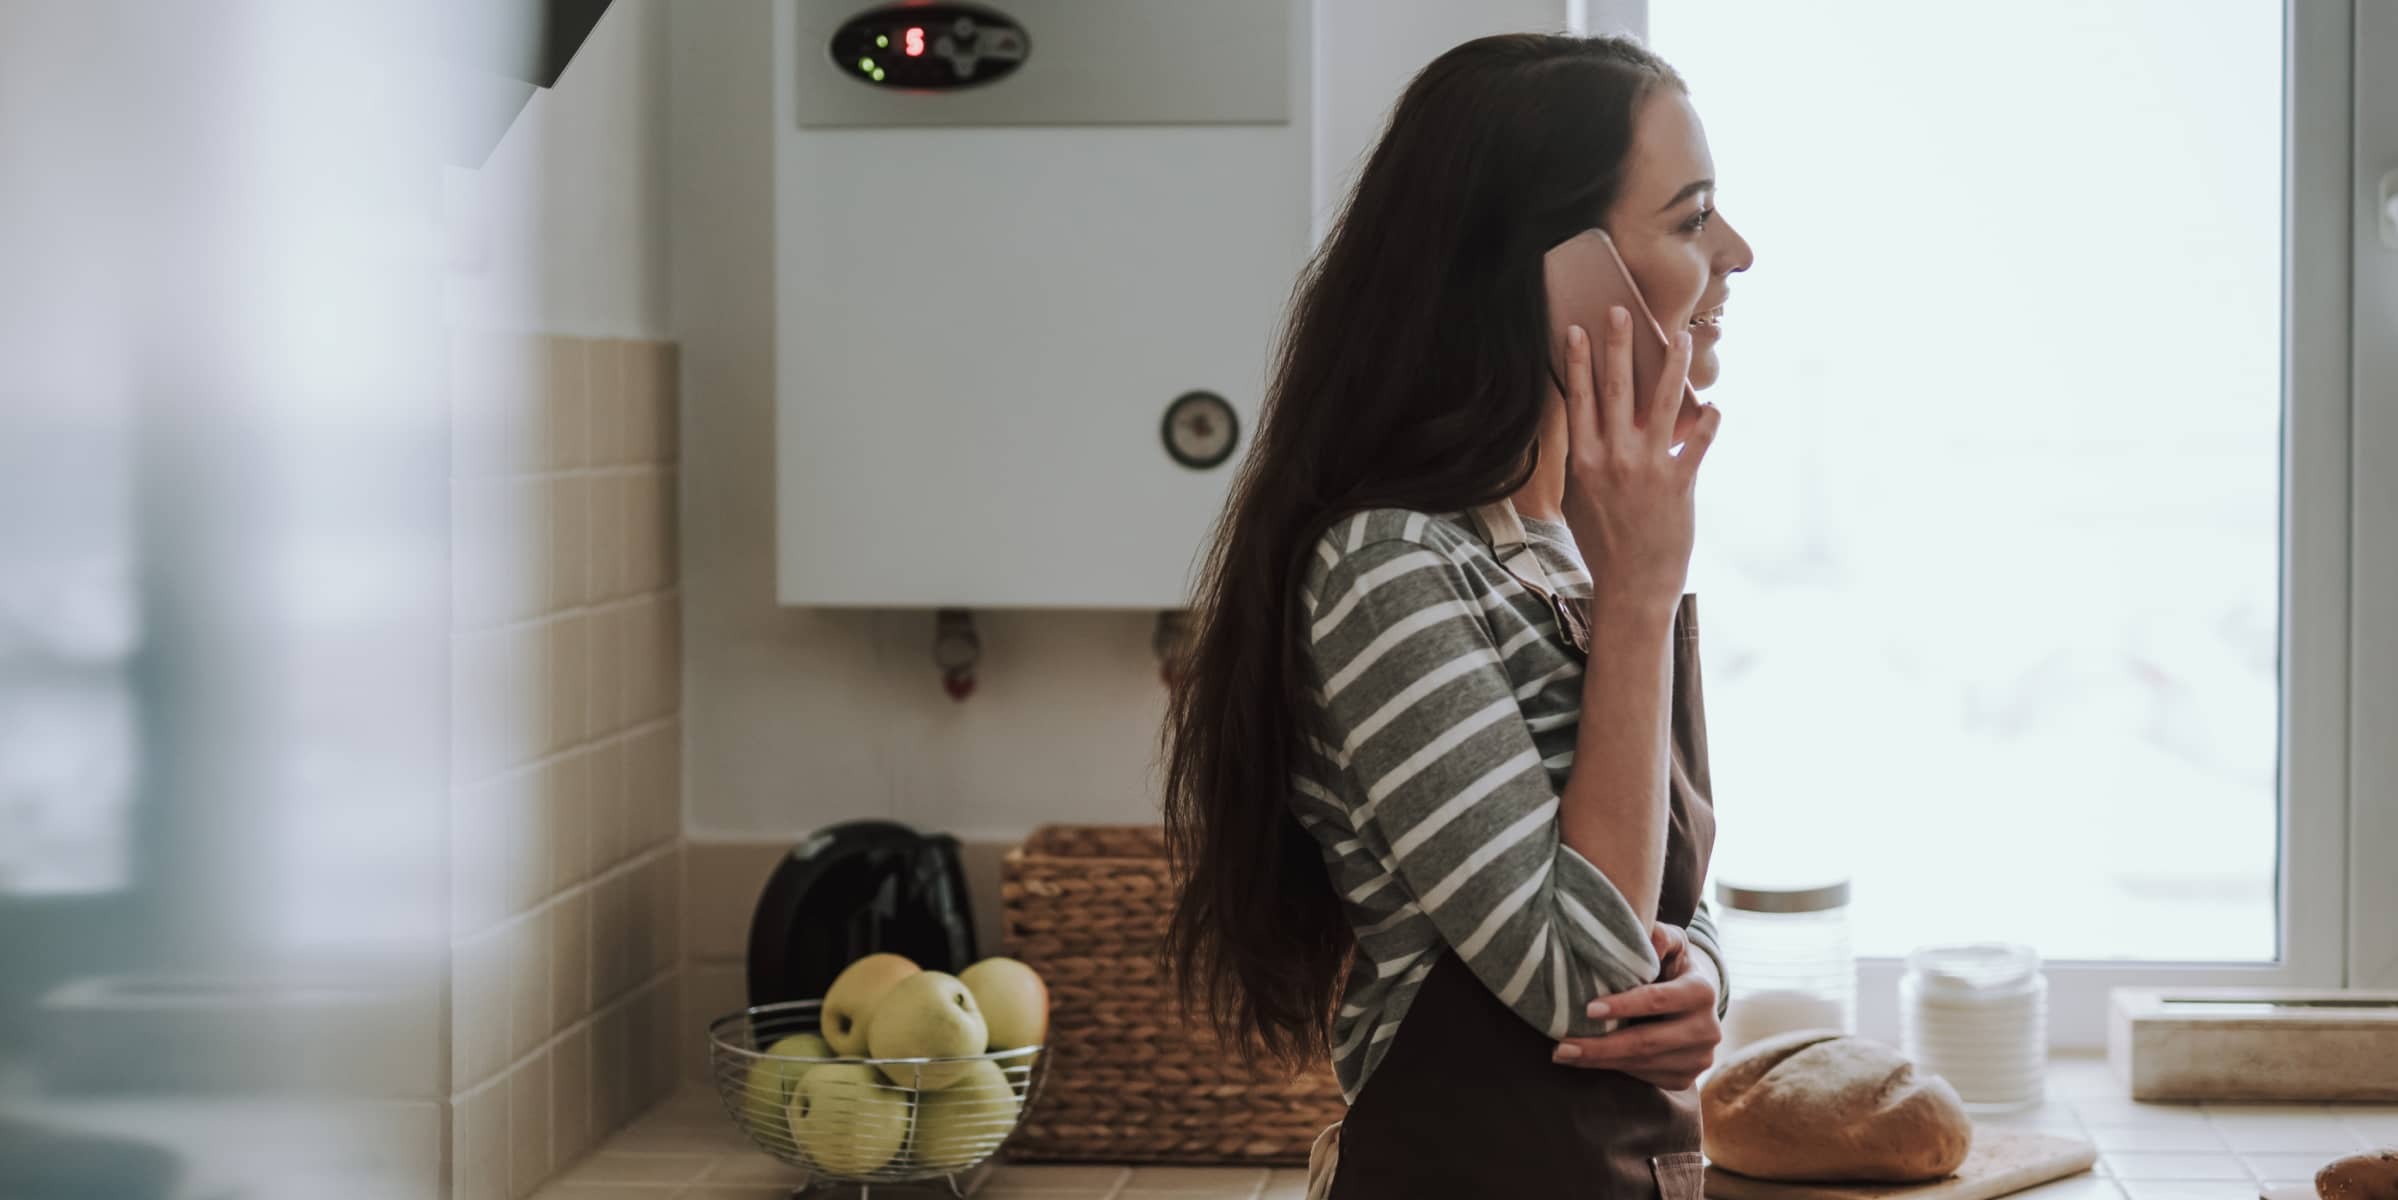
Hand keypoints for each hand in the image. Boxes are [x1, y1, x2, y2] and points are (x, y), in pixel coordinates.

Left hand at [1550, 923, 1722, 1089]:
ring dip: (1599, 1062)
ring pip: (1643, 1064)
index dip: (1624, 1005)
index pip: (1658, 1000)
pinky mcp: (1687, 1078)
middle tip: (1562, 1046)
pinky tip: (1586, 1062)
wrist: (1694, 1000)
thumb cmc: (1670, 964)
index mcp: (1703, 991)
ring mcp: (1699, 1058)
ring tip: (1563, 1054)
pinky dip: (1613, 1070)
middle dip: (1601, 1046)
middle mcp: (1708, 1029)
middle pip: (1647, 1042)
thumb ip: (1660, 936)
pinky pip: (1645, 1078)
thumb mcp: (1670, 943)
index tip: (1588, 1009)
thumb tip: (1651, 938)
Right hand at [1559, 311, 1721, 620]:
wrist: (1632, 586)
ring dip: (1671, 366)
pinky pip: (1698, 443)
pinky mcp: (1679, 483)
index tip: (1577, 329)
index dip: (1577, 361)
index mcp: (1584, 460)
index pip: (1578, 399)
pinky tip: (1715, 405)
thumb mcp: (1578, 499)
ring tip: (1681, 336)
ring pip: (1661, 404)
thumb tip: (1582, 428)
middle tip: (1621, 311)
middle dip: (1618, 346)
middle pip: (1615, 389)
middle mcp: (1613, 457)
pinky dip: (1708, 422)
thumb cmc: (1603, 544)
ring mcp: (1648, 468)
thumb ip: (1582, 462)